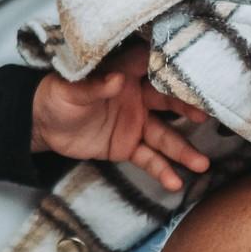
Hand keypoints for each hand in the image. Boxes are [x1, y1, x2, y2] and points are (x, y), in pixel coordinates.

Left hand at [31, 54, 211, 195]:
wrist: (42, 125)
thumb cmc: (56, 96)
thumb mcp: (70, 89)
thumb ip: (94, 85)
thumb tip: (117, 80)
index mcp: (125, 74)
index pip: (156, 69)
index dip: (176, 72)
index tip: (199, 78)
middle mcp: (138, 97)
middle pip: (169, 102)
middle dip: (189, 110)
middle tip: (208, 118)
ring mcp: (136, 123)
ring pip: (165, 136)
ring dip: (183, 150)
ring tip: (201, 164)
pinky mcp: (128, 146)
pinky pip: (148, 158)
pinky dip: (161, 170)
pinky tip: (175, 182)